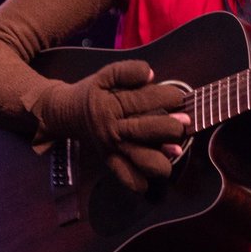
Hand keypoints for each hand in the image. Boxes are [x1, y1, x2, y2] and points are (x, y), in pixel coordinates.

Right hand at [34, 59, 189, 192]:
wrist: (66, 113)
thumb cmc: (93, 93)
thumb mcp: (105, 74)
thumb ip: (127, 70)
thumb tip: (151, 74)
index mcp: (114, 105)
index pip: (146, 100)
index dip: (170, 98)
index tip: (180, 97)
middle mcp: (114, 130)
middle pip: (148, 131)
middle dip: (172, 127)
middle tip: (184, 122)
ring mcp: (114, 149)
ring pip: (143, 160)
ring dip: (163, 158)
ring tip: (173, 150)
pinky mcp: (111, 161)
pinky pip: (127, 178)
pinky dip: (142, 181)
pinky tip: (152, 171)